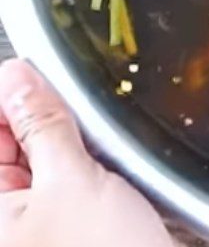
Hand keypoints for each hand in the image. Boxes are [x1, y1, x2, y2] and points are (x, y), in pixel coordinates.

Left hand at [0, 59, 173, 246]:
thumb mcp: (72, 182)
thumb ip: (41, 123)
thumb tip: (19, 75)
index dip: (8, 96)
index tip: (42, 77)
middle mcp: (2, 214)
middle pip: (5, 141)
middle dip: (37, 118)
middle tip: (78, 117)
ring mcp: (26, 224)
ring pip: (34, 157)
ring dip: (64, 142)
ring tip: (97, 150)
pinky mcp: (56, 227)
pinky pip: (56, 179)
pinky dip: (79, 164)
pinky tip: (104, 170)